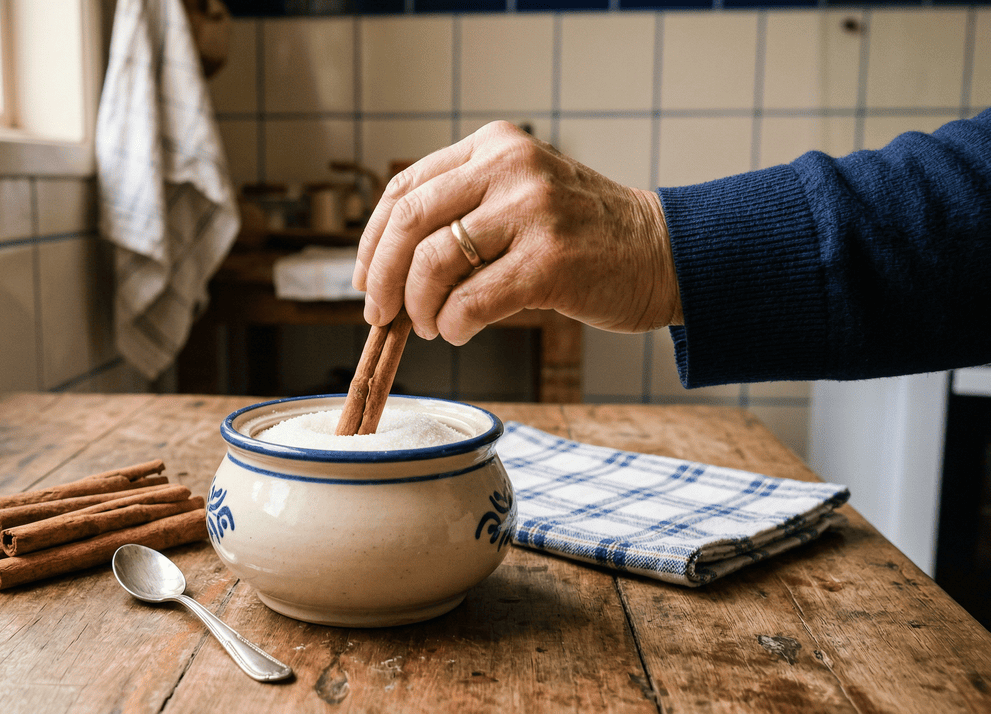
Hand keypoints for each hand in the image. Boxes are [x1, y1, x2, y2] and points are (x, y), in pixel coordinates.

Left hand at [351, 121, 682, 343]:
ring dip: (419, 306)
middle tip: (379, 313)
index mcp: (495, 146)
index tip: (364, 279)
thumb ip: (463, 214)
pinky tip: (459, 331)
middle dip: (381, 276)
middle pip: (409, 221)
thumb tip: (387, 273)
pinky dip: (454, 325)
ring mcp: (532, 211)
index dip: (372, 241)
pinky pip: (471, 301)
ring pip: (434, 262)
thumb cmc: (583, 236)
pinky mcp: (549, 261)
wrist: (664, 252)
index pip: (405, 189)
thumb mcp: (520, 198)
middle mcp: (510, 167)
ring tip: (432, 326)